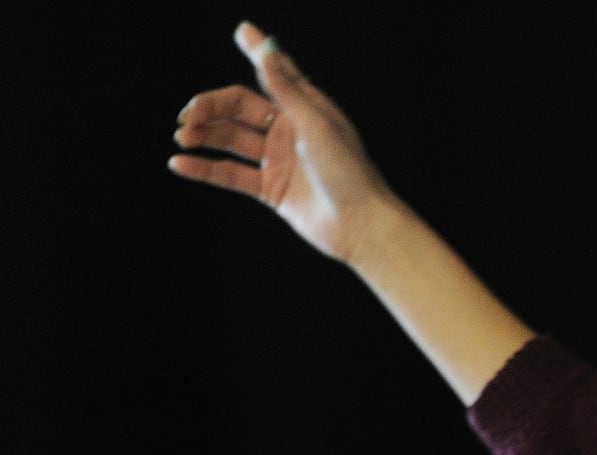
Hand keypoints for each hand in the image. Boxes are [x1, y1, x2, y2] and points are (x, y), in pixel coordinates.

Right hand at [169, 22, 393, 263]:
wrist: (362, 227)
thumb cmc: (350, 173)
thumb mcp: (316, 124)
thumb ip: (286, 88)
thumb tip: (266, 46)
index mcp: (305, 110)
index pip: (272, 75)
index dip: (257, 54)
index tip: (242, 31)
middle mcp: (289, 132)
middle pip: (239, 110)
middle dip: (210, 109)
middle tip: (186, 116)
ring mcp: (279, 161)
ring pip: (231, 141)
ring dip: (204, 136)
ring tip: (181, 137)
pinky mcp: (272, 190)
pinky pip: (231, 175)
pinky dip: (206, 169)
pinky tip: (181, 164)